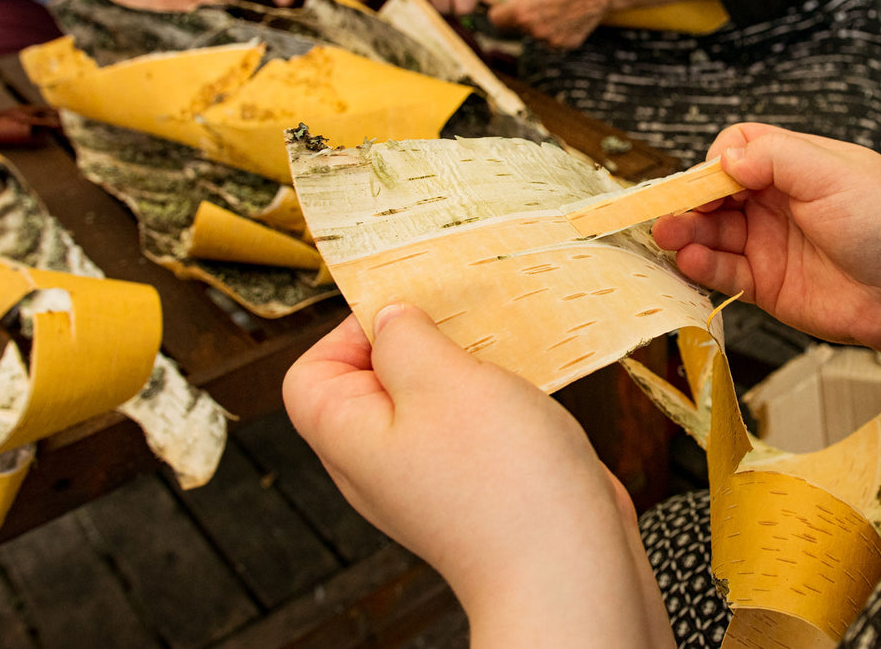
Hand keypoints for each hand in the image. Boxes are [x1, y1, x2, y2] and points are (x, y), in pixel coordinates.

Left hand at [283, 305, 672, 646]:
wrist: (568, 569)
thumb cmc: (500, 481)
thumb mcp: (442, 380)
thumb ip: (405, 338)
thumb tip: (390, 318)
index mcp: (350, 438)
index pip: (311, 374)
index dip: (348, 332)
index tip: (406, 311)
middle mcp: (382, 462)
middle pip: (375, 381)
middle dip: (419, 340)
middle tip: (463, 322)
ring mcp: (432, 477)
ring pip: (432, 400)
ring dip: (466, 368)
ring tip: (502, 355)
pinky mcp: (480, 485)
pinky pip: (473, 425)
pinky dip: (497, 397)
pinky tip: (531, 389)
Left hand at [487, 0, 619, 48]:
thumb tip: (512, 1)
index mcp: (521, 11)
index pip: (495, 20)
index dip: (500, 12)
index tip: (503, 9)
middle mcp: (534, 30)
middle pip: (517, 28)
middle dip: (522, 17)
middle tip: (539, 2)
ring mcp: (551, 40)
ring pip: (536, 34)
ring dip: (541, 24)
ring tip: (557, 6)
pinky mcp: (566, 44)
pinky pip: (553, 38)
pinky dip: (557, 30)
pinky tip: (568, 14)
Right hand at [652, 124, 880, 353]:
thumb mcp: (834, 175)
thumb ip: (776, 158)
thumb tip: (724, 155)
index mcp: (800, 165)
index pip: (741, 149)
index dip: (719, 160)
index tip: (713, 176)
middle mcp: (781, 202)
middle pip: (717, 192)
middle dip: (690, 198)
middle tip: (670, 210)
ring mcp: (772, 244)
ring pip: (713, 232)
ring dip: (686, 231)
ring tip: (669, 235)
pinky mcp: (769, 286)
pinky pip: (724, 272)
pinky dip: (701, 265)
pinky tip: (689, 259)